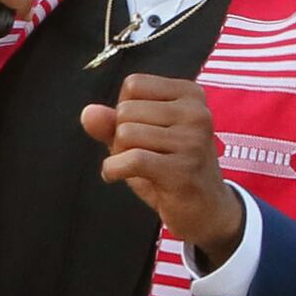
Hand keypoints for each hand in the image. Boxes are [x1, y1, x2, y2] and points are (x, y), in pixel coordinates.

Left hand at [79, 72, 247, 267]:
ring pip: (125, 133)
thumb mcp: (139, 139)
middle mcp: (196, 112)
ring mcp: (192, 140)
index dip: (124, 110)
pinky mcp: (182, 169)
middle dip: (121, 136)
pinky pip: (129, 160)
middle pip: (126, 110)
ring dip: (120, 154)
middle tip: (144, 155)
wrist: (207, 210)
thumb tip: (88, 112)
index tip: (144, 131)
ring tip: (142, 168)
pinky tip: (118, 177)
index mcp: (190, 95)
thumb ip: (111, 123)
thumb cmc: (170, 168)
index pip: (133, 85)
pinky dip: (112, 170)